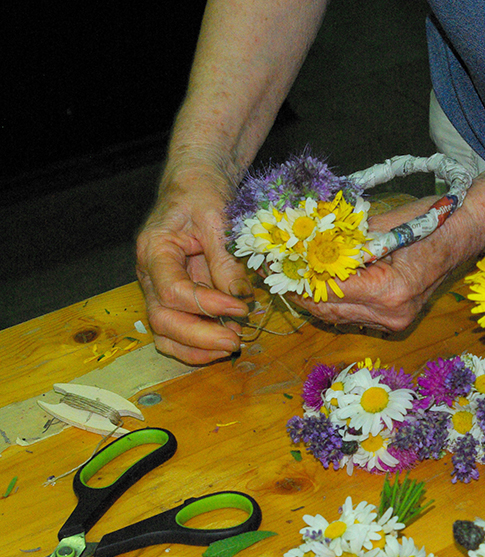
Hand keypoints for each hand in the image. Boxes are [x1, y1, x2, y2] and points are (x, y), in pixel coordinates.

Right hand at [135, 168, 252, 363]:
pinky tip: (222, 345)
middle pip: (162, 319)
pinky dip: (196, 345)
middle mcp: (149, 274)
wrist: (194, 187)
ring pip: (164, 333)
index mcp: (155, 250)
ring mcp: (157, 289)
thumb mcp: (219, 221)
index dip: (208, 305)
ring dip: (197, 348)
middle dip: (200, 336)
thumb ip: (226, 261)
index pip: (173, 291)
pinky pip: (174, 331)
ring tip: (231, 345)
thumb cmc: (203, 196)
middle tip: (236, 340)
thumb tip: (241, 299)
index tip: (241, 308)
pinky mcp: (172, 298)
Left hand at [292, 196, 484, 330]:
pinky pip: (352, 315)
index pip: (329, 289)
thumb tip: (303, 241)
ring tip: (288, 278)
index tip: (275, 262)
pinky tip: (316, 286)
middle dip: (298, 290)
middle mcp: (391, 314)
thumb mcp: (382, 223)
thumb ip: (344, 240)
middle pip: (329, 308)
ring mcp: (395, 321)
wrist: (465, 233)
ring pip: (337, 317)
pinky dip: (332, 302)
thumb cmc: (429, 220)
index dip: (298, 276)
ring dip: (312, 298)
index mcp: (390, 290)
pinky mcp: (395, 321)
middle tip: (273, 271)